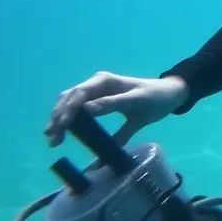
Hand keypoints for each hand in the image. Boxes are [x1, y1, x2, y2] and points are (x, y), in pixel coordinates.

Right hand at [44, 71, 188, 146]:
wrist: (169, 95)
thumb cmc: (154, 97)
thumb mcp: (136, 101)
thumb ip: (112, 104)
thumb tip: (87, 110)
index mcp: (105, 81)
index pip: (79, 94)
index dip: (67, 110)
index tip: (60, 128)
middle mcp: (96, 84)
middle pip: (69, 98)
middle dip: (58, 117)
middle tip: (52, 139)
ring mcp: (96, 92)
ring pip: (70, 103)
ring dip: (59, 119)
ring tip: (52, 139)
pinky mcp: (99, 102)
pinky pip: (79, 110)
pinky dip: (70, 120)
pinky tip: (63, 132)